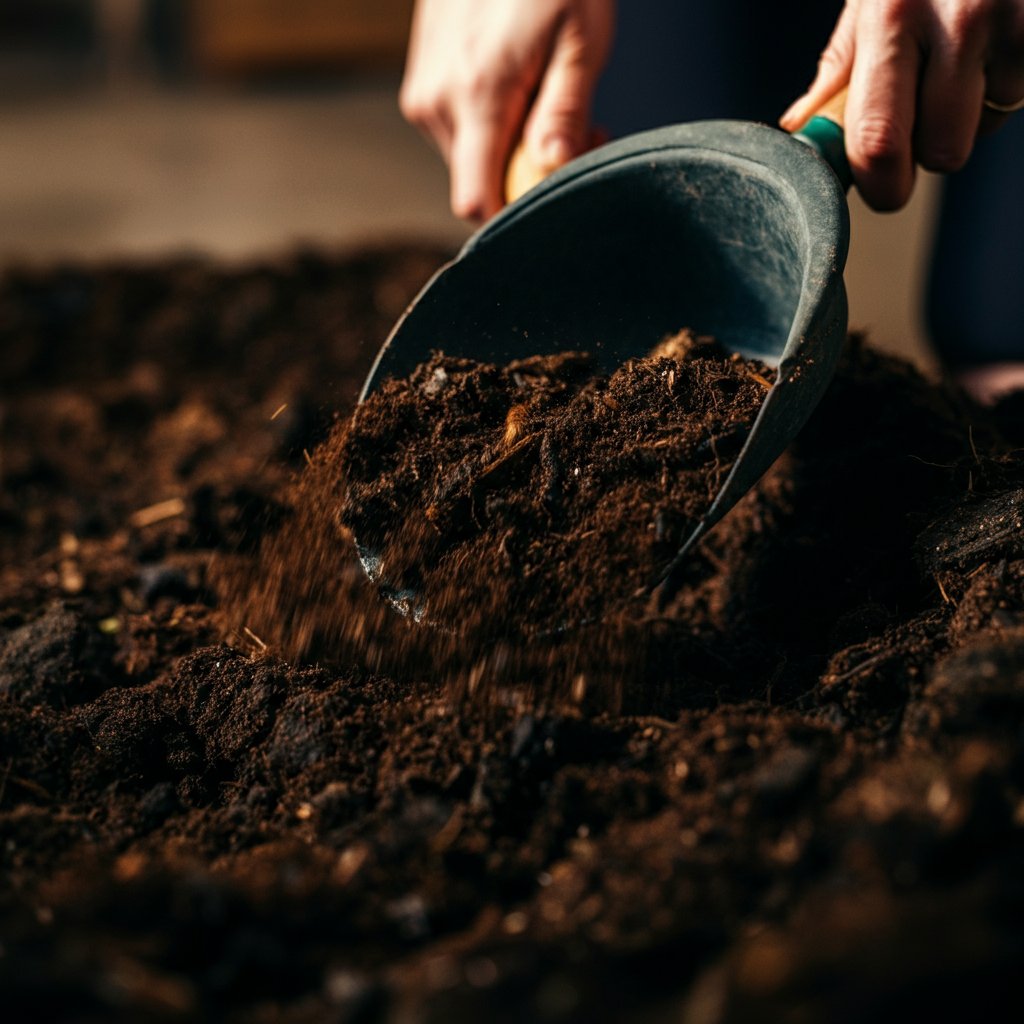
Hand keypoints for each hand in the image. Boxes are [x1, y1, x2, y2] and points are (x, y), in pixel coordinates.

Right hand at [400, 0, 614, 221]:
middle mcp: (436, 104)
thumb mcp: (581, 40)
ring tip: (548, 96)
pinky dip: (494, 123)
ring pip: (472, 158)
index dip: (516, 211)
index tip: (556, 183)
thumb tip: (552, 170)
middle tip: (576, 129)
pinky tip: (520, 85)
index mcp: (477, 97)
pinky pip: (460, 130)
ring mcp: (422, 93)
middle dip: (528, 172)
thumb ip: (564, 112)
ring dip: (513, 146)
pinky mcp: (421, 82)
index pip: (475, 202)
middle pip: (479, 182)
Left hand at [780, 0, 1023, 209]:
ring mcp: (1010, 18)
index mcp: (890, 17)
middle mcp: (954, 17)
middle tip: (936, 104)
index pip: (875, 140)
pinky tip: (1008, 33)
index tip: (886, 191)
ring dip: (981, 105)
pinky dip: (1016, 75)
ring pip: (988, 123)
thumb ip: (845, 62)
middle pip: (942, 151)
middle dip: (936, 147)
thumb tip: (802, 127)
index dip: (882, 184)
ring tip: (976, 46)